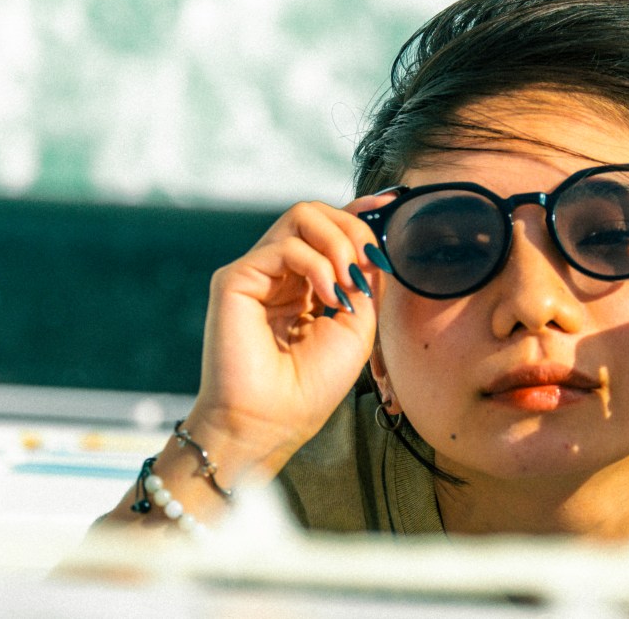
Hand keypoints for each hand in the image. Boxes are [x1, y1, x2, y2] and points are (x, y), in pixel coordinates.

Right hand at [188, 194, 393, 474]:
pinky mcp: (236, 278)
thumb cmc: (313, 385)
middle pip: (316, 213)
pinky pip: (285, 245)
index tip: (393, 206)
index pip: (330, 229)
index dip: (360, 212)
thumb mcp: (358, 325)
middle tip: (369, 264)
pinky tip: (329, 295)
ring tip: (349, 284)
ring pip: (301, 216)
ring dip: (338, 243)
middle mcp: (279, 272)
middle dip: (354, 229)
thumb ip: (367, 281)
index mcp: (306, 283)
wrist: (273, 422)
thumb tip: (374, 246)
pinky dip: (317, 264)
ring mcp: (256, 272)